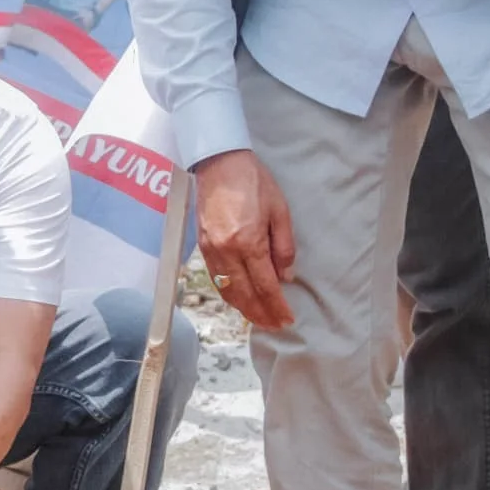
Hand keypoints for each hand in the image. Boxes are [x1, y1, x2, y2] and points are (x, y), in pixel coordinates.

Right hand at [192, 149, 295, 330]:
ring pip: (227, 290)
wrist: (218, 163)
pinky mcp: (202, 246)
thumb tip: (285, 275)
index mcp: (249, 241)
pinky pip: (216, 279)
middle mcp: (227, 251)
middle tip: (275, 326)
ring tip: (258, 319)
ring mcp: (211, 250)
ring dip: (243, 309)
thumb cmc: (253, 181)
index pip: (265, 284)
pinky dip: (228, 294)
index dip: (277, 305)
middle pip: (244, 294)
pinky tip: (238, 300)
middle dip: (261, 314)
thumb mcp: (279, 210)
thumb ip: (284, 246)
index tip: (287, 318)